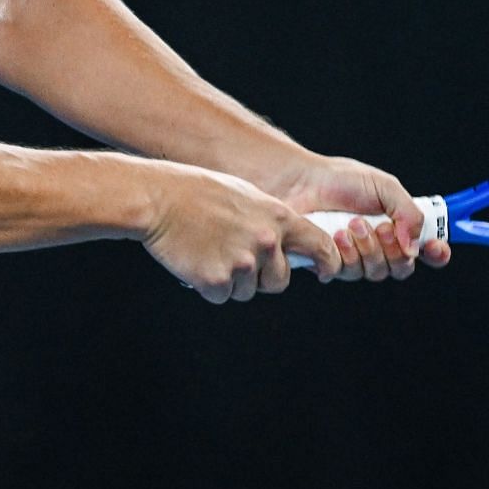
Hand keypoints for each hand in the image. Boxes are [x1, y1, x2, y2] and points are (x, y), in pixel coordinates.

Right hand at [141, 165, 341, 302]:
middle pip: (279, 280)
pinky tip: (197, 260)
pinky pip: (222, 295)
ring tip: (209, 249)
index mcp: (278, 217)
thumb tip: (284, 245)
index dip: (328, 262)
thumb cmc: (198, 193)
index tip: (327, 272)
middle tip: (235, 256)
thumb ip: (270, 221)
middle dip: (262, 276)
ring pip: (248, 290)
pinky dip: (209, 286)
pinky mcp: (217, 281)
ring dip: (232, 280)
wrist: (159, 199)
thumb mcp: (246, 196)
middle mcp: (266, 242)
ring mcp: (242, 263)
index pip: (320, 246)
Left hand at [268, 155, 452, 282]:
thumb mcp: (383, 186)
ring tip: (350, 224)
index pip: (426, 249)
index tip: (436, 248)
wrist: (299, 182)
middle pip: (402, 268)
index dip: (437, 253)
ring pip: (376, 272)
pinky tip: (335, 236)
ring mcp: (355, 257)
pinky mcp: (330, 264)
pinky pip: (347, 273)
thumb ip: (408, 213)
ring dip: (367, 249)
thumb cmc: (338, 179)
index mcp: (396, 225)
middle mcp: (378, 245)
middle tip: (379, 226)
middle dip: (393, 249)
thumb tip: (415, 245)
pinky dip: (345, 255)